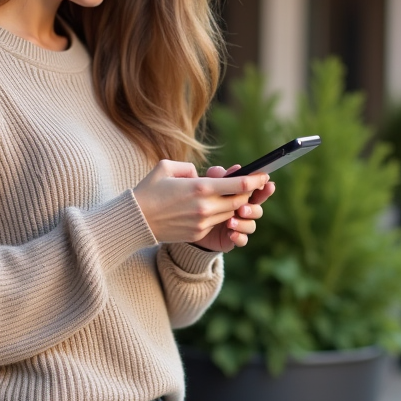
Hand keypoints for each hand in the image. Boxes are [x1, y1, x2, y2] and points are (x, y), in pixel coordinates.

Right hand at [132, 160, 267, 246]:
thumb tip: (202, 176)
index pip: (238, 184)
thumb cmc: (149, 190)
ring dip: (236, 204)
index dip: (255, 180)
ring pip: (230, 212)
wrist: (136, 220)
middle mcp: (205, 206)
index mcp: (200, 187)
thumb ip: (189, 168)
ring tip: (238, 194)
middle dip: (249, 192)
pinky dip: (221, 214)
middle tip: (256, 184)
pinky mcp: (198, 232)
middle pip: (239, 200)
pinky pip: (217, 221)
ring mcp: (202, 222)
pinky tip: (218, 206)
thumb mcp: (166, 168)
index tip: (264, 175)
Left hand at [188, 165, 276, 252]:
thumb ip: (219, 176)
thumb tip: (236, 168)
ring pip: (251, 225)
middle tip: (242, 208)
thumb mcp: (206, 184)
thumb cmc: (199, 199)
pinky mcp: (231, 239)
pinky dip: (239, 236)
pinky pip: (242, 240)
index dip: (263, 188)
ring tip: (231, 221)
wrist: (187, 222)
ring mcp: (238, 226)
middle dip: (253, 208)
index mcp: (240, 196)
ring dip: (245, 223)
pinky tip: (231, 233)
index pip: (256, 191)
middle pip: (258, 209)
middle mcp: (242, 211)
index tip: (267, 183)